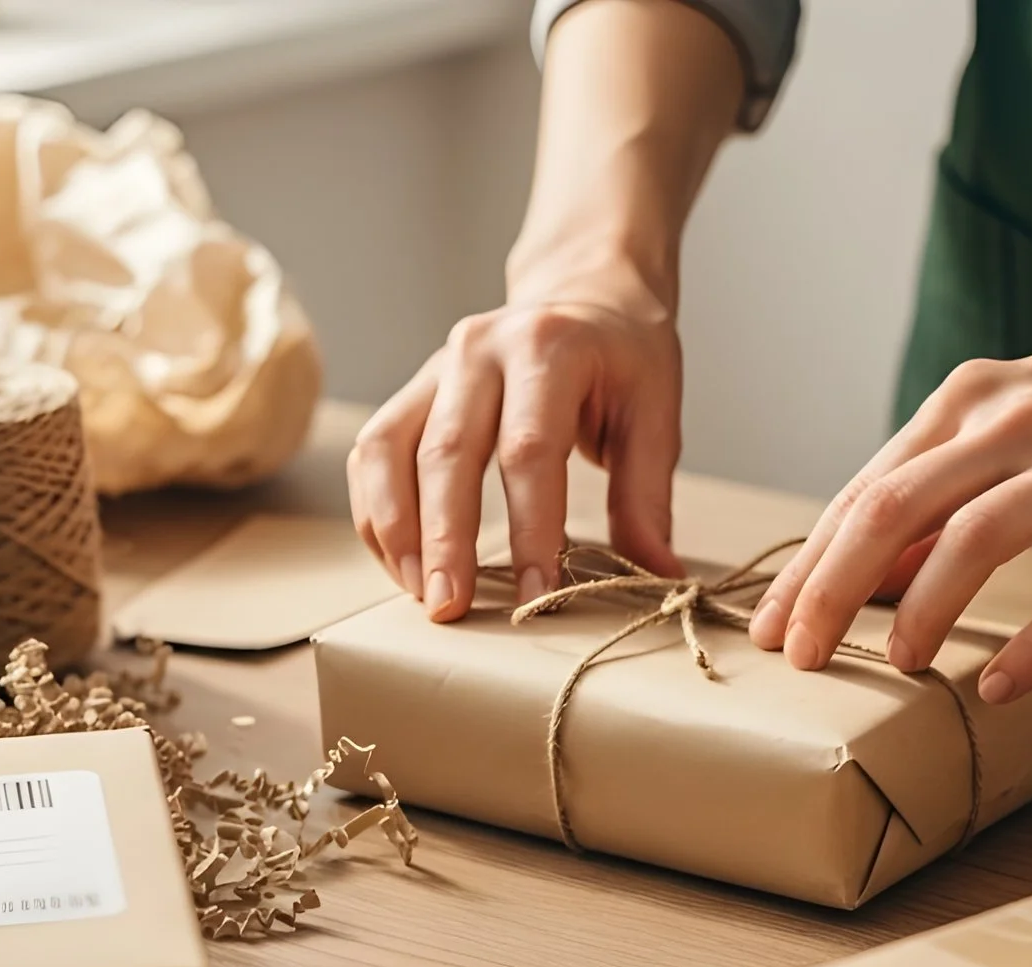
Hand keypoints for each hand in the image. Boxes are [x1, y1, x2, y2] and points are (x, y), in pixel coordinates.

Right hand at [349, 267, 686, 623]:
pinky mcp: (412, 390)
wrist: (584, 294)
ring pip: (390, 449)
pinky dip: (377, 511)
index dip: (530, 528)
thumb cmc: (622, 357)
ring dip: (396, 529)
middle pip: (447, 451)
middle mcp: (479, 348)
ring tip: (417, 592)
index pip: (529, 449)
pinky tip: (399, 561)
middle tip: (449, 606)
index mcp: (548, 348)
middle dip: (445, 539)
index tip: (535, 596)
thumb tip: (658, 574)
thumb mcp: (655, 411)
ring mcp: (436, 367)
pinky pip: (374, 452)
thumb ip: (647, 494)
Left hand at [748, 311, 1031, 701]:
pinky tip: (997, 684)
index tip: (772, 625)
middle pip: (892, 510)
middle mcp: (1013, 424)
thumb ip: (946, 485)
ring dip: (922, 611)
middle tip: (799, 656)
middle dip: (832, 589)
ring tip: (894, 665)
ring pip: (972, 542)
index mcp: (970, 402)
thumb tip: (869, 568)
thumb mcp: (1018, 423)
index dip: (809, 563)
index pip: (864, 490)